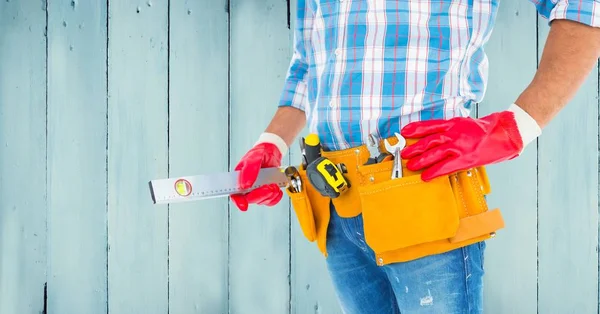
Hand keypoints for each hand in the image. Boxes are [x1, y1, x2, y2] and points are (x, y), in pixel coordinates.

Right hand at [230, 135, 285, 210]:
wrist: (272, 153)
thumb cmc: (259, 154)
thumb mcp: (253, 157)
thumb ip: (249, 169)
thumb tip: (244, 184)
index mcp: (239, 179)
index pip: (235, 194)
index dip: (238, 201)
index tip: (244, 205)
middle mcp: (246, 187)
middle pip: (249, 199)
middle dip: (259, 195)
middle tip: (268, 187)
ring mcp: (257, 191)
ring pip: (261, 201)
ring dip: (269, 195)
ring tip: (274, 184)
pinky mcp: (266, 193)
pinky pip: (270, 201)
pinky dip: (275, 197)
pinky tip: (277, 189)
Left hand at [400, 105, 539, 180]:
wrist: (506, 133)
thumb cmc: (486, 130)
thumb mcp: (465, 124)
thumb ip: (450, 129)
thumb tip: (434, 137)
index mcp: (453, 123)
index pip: (429, 125)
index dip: (415, 129)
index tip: (404, 132)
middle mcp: (454, 132)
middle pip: (428, 140)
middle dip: (414, 148)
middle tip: (404, 153)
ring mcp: (459, 145)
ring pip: (434, 153)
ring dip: (420, 160)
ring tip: (410, 166)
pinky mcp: (465, 158)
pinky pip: (445, 166)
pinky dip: (434, 172)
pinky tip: (426, 176)